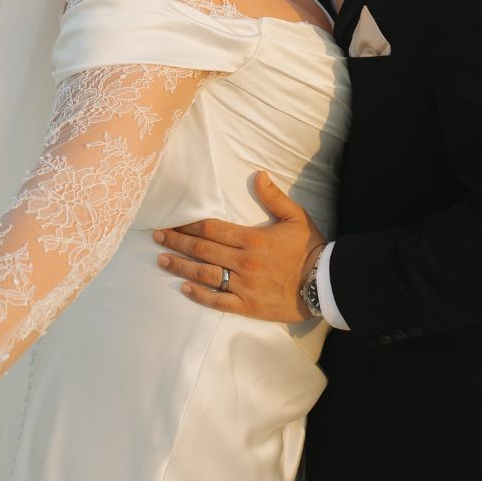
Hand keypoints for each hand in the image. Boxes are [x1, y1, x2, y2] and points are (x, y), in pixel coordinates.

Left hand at [153, 171, 324, 323]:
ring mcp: (244, 285)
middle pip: (202, 250)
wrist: (325, 284)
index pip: (211, 229)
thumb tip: (258, 175)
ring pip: (204, 274)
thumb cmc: (310, 249)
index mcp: (252, 239)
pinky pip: (218, 300)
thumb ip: (274, 197)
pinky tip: (183, 288)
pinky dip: (199, 295)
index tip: (171, 222)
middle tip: (157, 237)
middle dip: (176, 242)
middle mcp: (244, 262)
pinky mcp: (247, 305)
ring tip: (162, 260)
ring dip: (180, 266)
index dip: (188, 225)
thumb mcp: (296, 216)